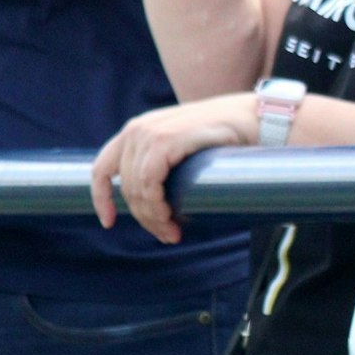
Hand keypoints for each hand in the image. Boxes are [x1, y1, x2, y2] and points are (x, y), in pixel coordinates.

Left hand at [89, 94, 259, 244]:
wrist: (253, 119)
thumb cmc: (223, 138)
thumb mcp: (183, 148)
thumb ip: (164, 163)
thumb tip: (157, 201)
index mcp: (137, 130)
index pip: (102, 167)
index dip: (101, 198)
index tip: (108, 223)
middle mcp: (137, 129)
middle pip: (126, 188)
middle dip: (145, 218)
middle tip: (169, 235)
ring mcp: (149, 132)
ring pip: (137, 190)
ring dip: (153, 218)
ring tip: (174, 233)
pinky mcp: (165, 139)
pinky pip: (148, 183)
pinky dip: (156, 207)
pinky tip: (171, 219)